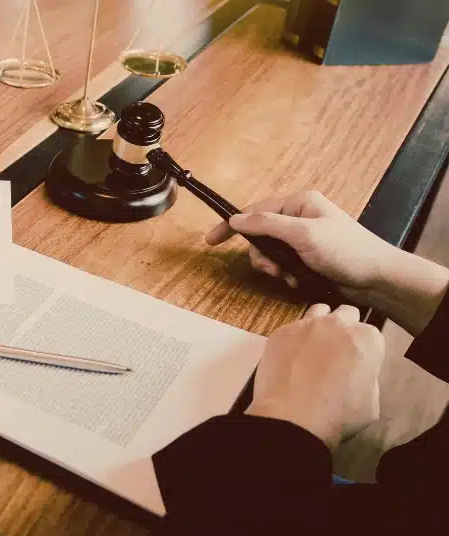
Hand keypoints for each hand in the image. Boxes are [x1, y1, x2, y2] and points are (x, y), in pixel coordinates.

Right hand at [205, 190, 389, 294]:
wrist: (376, 278)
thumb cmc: (346, 251)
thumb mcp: (303, 234)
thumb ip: (268, 224)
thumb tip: (236, 218)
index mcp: (299, 203)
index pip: (255, 210)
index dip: (232, 225)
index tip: (211, 240)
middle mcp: (299, 217)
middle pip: (259, 234)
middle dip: (262, 255)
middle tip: (273, 269)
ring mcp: (302, 238)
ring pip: (269, 252)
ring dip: (274, 267)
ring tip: (288, 276)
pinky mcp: (306, 257)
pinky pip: (282, 264)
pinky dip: (284, 274)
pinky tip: (296, 280)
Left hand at [246, 304, 384, 448]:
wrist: (292, 417)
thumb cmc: (338, 415)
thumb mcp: (371, 401)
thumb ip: (367, 376)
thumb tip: (356, 371)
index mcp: (366, 338)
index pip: (371, 333)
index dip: (364, 348)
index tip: (357, 361)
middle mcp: (337, 323)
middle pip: (346, 314)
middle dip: (344, 328)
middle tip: (336, 350)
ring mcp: (306, 324)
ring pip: (319, 311)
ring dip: (320, 324)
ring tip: (314, 346)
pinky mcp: (280, 332)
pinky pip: (292, 327)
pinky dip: (294, 337)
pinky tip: (291, 355)